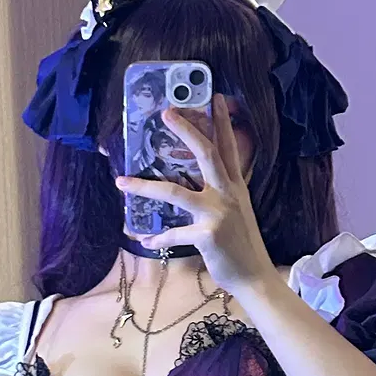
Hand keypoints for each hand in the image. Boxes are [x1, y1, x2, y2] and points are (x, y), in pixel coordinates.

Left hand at [115, 95, 277, 295]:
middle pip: (206, 154)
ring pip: (175, 192)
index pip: (229, 148)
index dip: (221, 122)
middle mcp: (228, 194)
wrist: (254, 277)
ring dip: (144, 187)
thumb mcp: (237, 213)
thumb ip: (221, 194)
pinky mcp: (207, 235)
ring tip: (122, 181)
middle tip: (166, 112)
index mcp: (235, 187)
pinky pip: (173, 234)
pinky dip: (157, 238)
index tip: (213, 98)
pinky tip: (143, 240)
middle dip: (186, 130)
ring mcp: (217, 213)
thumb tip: (197, 185)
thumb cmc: (241, 246)